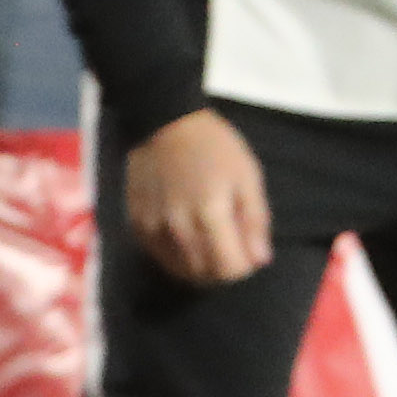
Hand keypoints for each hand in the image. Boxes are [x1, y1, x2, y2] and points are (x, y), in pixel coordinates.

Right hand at [125, 108, 272, 286]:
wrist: (163, 122)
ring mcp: (152, 226)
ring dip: (201, 268)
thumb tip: (259, 261)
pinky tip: (187, 239)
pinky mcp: (136, 223)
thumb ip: (255, 222)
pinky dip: (177, 258)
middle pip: (205, 274)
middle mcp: (177, 225)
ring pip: (181, 271)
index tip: (248, 252)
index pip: (229, 269)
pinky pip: (160, 257)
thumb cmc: (214, 148)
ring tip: (209, 244)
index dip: (244, 267)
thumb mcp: (248, 178)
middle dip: (224, 270)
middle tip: (230, 248)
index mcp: (209, 213)